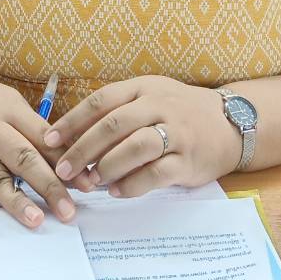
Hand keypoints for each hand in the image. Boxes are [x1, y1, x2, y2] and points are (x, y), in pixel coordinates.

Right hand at [0, 71, 75, 228]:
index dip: (67, 163)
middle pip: (22, 158)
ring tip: (36, 219)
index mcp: (10, 111)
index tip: (88, 185)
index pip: (43, 139)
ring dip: (15, 198)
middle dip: (49, 186)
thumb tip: (72, 162)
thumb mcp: (11, 104)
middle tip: (69, 211)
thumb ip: (36, 131)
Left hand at [46, 76, 240, 198]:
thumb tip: (72, 139)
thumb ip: (117, 113)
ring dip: (107, 166)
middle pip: (113, 125)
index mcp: (144, 88)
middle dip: (83, 149)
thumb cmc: (180, 113)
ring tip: (90, 182)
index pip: (100, 101)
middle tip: (63, 169)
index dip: (72, 122)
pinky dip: (132, 184)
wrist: (232, 123)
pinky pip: (156, 173)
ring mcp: (177, 132)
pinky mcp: (188, 159)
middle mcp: (160, 105)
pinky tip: (117, 191)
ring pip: (135, 147)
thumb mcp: (150, 98)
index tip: (48, 140)